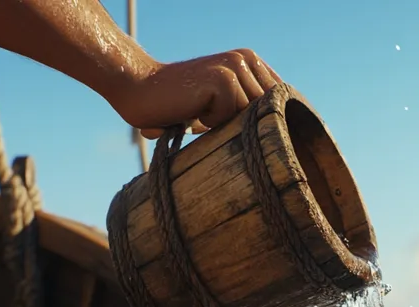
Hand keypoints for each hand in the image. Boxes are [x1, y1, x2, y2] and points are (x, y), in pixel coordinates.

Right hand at [109, 49, 282, 138]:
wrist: (138, 90)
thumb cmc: (176, 105)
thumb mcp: (219, 106)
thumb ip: (246, 110)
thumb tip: (280, 134)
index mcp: (250, 62)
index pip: (279, 101)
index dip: (268, 122)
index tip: (247, 134)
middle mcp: (246, 59)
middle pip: (268, 112)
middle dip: (243, 127)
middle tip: (208, 121)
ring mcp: (236, 66)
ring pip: (251, 117)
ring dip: (224, 125)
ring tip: (199, 114)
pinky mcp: (224, 78)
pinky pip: (231, 118)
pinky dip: (210, 123)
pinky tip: (192, 110)